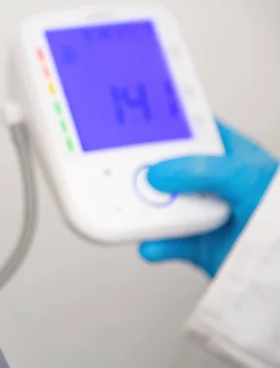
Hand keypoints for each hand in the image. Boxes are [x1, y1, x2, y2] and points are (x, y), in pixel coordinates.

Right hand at [139, 122, 277, 276]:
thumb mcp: (246, 176)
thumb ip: (200, 170)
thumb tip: (158, 174)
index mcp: (226, 153)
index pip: (189, 130)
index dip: (162, 124)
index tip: (131, 122)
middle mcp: (209, 182)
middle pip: (164, 169)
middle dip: (142, 171)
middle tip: (121, 169)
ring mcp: (201, 213)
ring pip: (159, 206)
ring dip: (142, 210)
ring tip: (129, 208)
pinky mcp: (195, 245)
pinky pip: (165, 243)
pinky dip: (154, 245)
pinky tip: (152, 244)